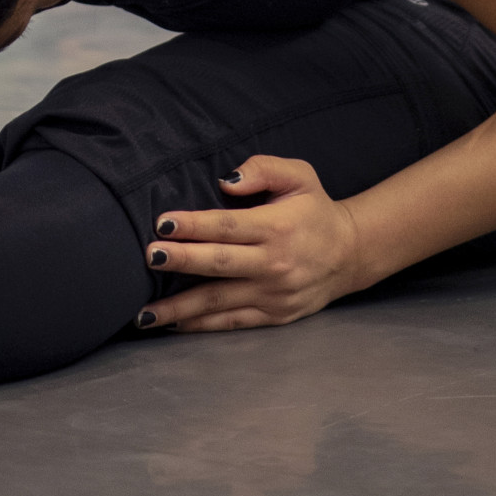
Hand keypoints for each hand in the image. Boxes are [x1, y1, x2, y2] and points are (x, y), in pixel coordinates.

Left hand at [138, 155, 367, 332]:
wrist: (351, 253)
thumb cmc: (315, 209)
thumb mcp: (299, 175)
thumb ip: (263, 169)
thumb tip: (225, 181)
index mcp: (276, 227)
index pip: (227, 226)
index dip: (194, 226)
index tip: (162, 225)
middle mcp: (273, 264)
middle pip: (219, 264)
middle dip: (181, 261)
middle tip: (148, 257)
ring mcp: (273, 295)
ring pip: (220, 302)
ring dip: (181, 307)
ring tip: (145, 313)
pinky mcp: (274, 316)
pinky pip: (232, 322)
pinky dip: (202, 326)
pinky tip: (175, 325)